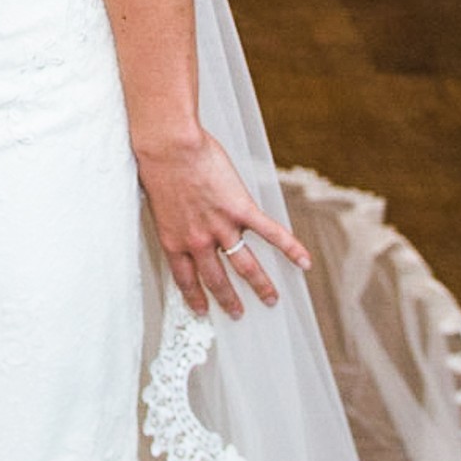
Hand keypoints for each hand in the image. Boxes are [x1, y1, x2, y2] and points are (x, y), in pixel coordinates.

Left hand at [138, 126, 310, 318]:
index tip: (203, 310)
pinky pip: (270, 233)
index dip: (195, 297)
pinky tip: (303, 262)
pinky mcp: (242, 209)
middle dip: (230, 300)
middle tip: (238, 313)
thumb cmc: (157, 166)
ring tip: (271, 299)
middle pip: (218, 279)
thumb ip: (174, 220)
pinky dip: (290, 248)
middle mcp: (198, 241)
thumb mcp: (158, 203)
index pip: (186, 279)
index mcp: (174, 241)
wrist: (168, 147)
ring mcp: (222, 227)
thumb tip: (185, 220)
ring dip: (261, 285)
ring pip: (245, 266)